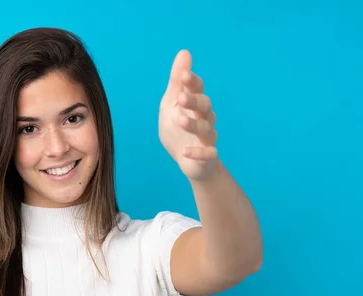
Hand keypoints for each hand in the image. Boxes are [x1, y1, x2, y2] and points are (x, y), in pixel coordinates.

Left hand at [159, 49, 218, 180]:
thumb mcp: (171, 103)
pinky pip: (207, 154)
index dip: (192, 82)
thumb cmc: (178, 129)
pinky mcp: (207, 156)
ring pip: (206, 129)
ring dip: (193, 124)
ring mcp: (207, 138)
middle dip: (194, 101)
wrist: (188, 162)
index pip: (197, 89)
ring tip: (181, 120)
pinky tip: (185, 151)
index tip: (183, 75)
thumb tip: (184, 52)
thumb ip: (177, 81)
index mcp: (194, 104)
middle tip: (181, 98)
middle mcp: (204, 118)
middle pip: (204, 107)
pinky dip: (197, 153)